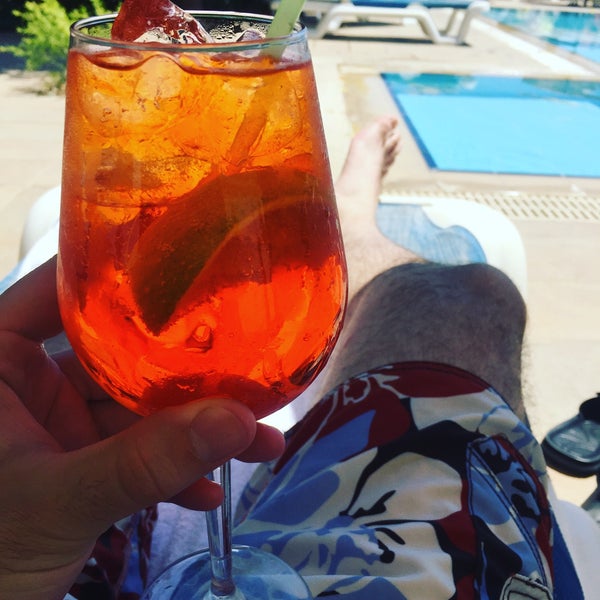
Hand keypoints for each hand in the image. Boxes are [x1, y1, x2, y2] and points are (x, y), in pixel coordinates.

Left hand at [0, 257, 284, 599]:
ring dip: (195, 432)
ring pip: (137, 414)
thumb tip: (236, 420)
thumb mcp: (57, 500)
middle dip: (184, 376)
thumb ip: (143, 461)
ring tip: (259, 441)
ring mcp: (59, 428)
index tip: (187, 274)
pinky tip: (212, 492)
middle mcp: (29, 387)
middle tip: (247, 373)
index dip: (118, 280)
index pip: (56, 295)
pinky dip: (174, 474)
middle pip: (118, 359)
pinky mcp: (81, 466)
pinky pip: (135, 457)